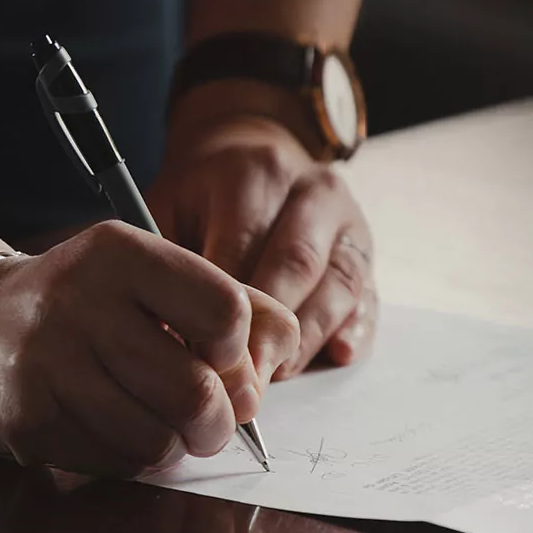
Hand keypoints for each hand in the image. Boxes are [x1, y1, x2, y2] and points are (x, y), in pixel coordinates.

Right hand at [0, 220, 299, 476]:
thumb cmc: (84, 305)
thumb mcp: (150, 277)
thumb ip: (231, 305)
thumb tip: (272, 368)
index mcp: (118, 253)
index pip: (225, 311)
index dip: (239, 351)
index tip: (221, 358)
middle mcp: (78, 302)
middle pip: (197, 392)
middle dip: (219, 421)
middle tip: (210, 420)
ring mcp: (47, 365)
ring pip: (158, 440)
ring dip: (174, 446)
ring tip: (159, 424)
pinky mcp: (29, 421)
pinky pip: (116, 464)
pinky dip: (131, 460)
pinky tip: (113, 430)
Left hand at [149, 91, 377, 378]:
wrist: (250, 152)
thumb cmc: (200, 196)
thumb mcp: (168, 207)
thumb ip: (167, 263)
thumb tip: (164, 334)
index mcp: (256, 173)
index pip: (243, 246)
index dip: (223, 307)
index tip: (200, 355)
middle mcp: (312, 191)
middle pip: (296, 265)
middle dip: (268, 330)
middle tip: (240, 380)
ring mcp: (348, 221)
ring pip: (338, 284)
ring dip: (307, 338)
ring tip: (275, 376)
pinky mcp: (365, 252)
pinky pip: (369, 295)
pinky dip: (355, 329)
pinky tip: (337, 354)